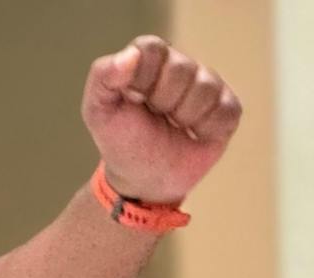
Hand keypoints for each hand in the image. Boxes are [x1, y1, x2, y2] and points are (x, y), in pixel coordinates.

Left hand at [82, 35, 241, 205]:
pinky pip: (225, 110)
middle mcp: (181, 66)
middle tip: (154, 118)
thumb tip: (129, 56)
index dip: (143, 77)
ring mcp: (208, 85)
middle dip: (162, 102)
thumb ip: (102, 78)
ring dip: (184, 117)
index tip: (135, 100)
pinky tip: (194, 135)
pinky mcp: (228, 107)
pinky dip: (206, 129)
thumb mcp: (98, 112)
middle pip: (181, 68)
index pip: (152, 48)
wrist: (144, 179)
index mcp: (149, 61)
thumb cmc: (122, 141)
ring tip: (173, 127)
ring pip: (205, 88)